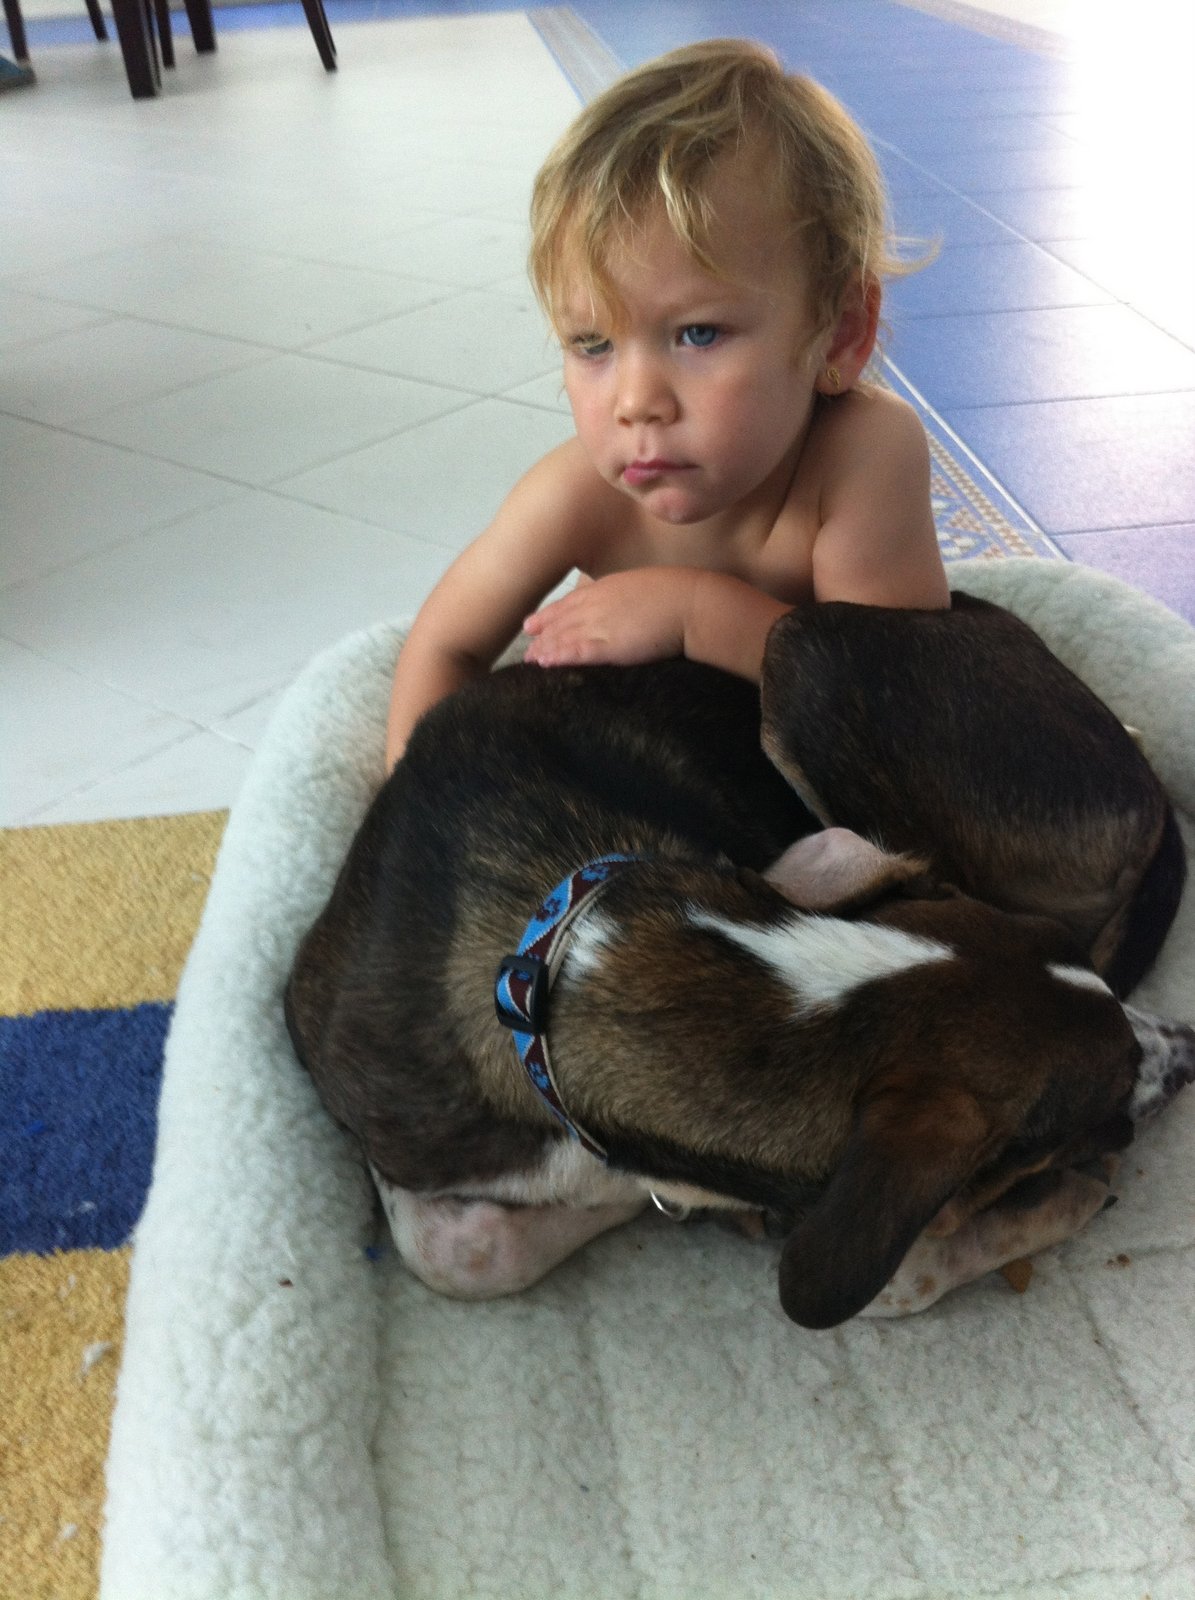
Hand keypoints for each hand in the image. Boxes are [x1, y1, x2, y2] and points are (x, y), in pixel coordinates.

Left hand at [523, 569, 698, 666]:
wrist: (694, 604)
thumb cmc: (680, 596)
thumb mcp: (646, 587)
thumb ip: (627, 597)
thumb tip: (625, 608)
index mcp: (607, 588)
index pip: (570, 603)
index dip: (549, 616)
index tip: (532, 625)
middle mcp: (598, 604)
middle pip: (561, 622)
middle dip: (542, 637)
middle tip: (526, 650)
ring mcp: (602, 623)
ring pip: (564, 638)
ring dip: (545, 650)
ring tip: (531, 661)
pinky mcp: (611, 645)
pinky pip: (578, 652)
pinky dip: (559, 657)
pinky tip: (545, 663)